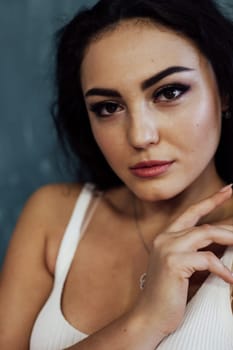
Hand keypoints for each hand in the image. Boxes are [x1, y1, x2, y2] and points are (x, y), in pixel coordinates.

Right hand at [136, 185, 232, 335]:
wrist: (150, 316)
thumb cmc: (169, 294)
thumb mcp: (183, 268)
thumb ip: (197, 251)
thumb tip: (224, 242)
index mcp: (166, 237)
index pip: (191, 213)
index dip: (211, 200)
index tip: (229, 189)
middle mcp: (165, 238)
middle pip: (202, 223)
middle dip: (227, 223)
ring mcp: (168, 249)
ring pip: (205, 234)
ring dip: (229, 239)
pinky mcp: (173, 262)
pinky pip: (207, 259)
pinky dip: (222, 269)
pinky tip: (230, 278)